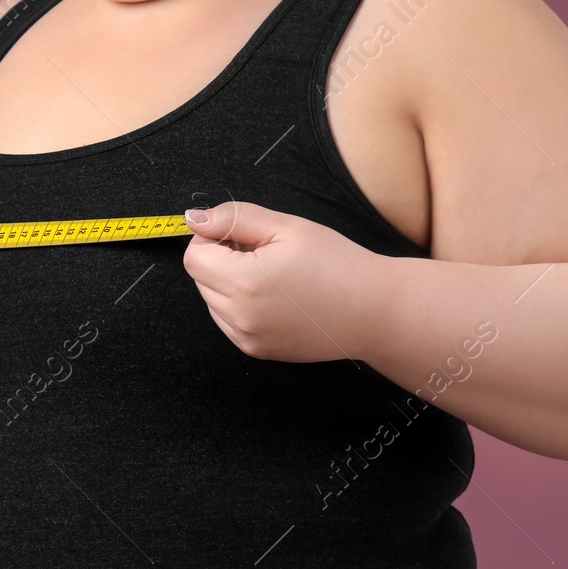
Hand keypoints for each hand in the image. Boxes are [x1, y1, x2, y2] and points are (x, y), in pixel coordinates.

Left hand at [181, 201, 388, 362]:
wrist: (374, 311)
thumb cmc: (338, 265)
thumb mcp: (287, 227)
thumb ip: (235, 218)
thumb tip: (195, 218)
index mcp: (244, 283)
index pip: (193, 257)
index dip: (212, 238)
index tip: (241, 235)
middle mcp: (239, 317)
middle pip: (200, 279)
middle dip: (221, 259)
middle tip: (264, 253)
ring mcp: (246, 338)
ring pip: (211, 300)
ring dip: (229, 283)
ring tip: (273, 276)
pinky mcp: (255, 350)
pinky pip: (227, 321)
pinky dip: (240, 305)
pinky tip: (275, 296)